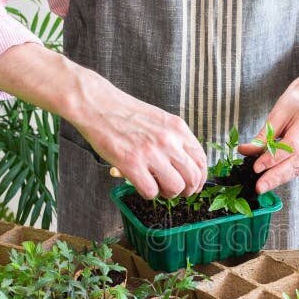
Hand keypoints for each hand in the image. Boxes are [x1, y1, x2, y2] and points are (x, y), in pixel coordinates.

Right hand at [68, 68, 206, 199]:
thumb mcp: (159, 120)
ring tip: (157, 187)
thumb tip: (183, 167)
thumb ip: (173, 140)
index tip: (194, 185)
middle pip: (192, 177)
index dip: (200, 178)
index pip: (201, 160)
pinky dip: (148, 194)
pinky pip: (151, 192)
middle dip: (186, 190)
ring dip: (167, 193)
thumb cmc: (125, 113)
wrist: (97, 105)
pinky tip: (140, 184)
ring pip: (175, 187)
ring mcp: (151, 153)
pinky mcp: (132, 164)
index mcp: (178, 129)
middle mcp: (169, 141)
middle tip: (175, 191)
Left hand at [238, 53, 298, 192]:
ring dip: (281, 178)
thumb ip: (263, 135)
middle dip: (276, 176)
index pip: (292, 145)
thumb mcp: (276, 113)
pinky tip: (274, 178)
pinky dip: (287, 174)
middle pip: (298, 161)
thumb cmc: (296, 103)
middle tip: (259, 186)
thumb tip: (246, 151)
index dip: (274, 158)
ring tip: (264, 185)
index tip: (257, 167)